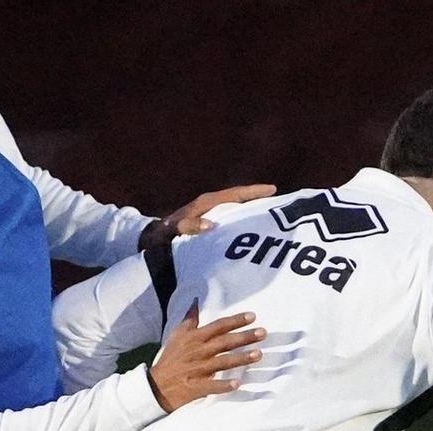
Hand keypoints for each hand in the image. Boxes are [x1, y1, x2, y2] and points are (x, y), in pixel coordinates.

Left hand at [138, 184, 276, 250]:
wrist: (152, 239)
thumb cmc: (164, 234)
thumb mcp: (174, 229)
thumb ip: (190, 226)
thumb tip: (212, 226)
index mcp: (207, 203)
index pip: (235, 194)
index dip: (254, 191)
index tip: (272, 189)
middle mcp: (211, 205)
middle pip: (240, 199)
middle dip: (258, 199)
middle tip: (280, 203)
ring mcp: (211, 214)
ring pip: (236, 209)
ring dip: (252, 210)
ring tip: (272, 216)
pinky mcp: (209, 223)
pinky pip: (231, 219)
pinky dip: (242, 221)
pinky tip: (252, 232)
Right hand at [147, 302, 264, 411]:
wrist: (156, 386)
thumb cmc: (171, 359)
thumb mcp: (177, 336)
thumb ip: (190, 319)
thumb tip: (196, 300)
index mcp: (194, 339)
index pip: (218, 326)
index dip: (235, 321)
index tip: (252, 316)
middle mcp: (198, 352)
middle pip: (224, 342)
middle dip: (244, 337)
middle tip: (263, 333)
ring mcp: (198, 370)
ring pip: (222, 362)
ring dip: (240, 359)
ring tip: (258, 354)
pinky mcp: (196, 387)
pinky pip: (212, 386)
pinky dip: (224, 386)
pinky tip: (237, 384)